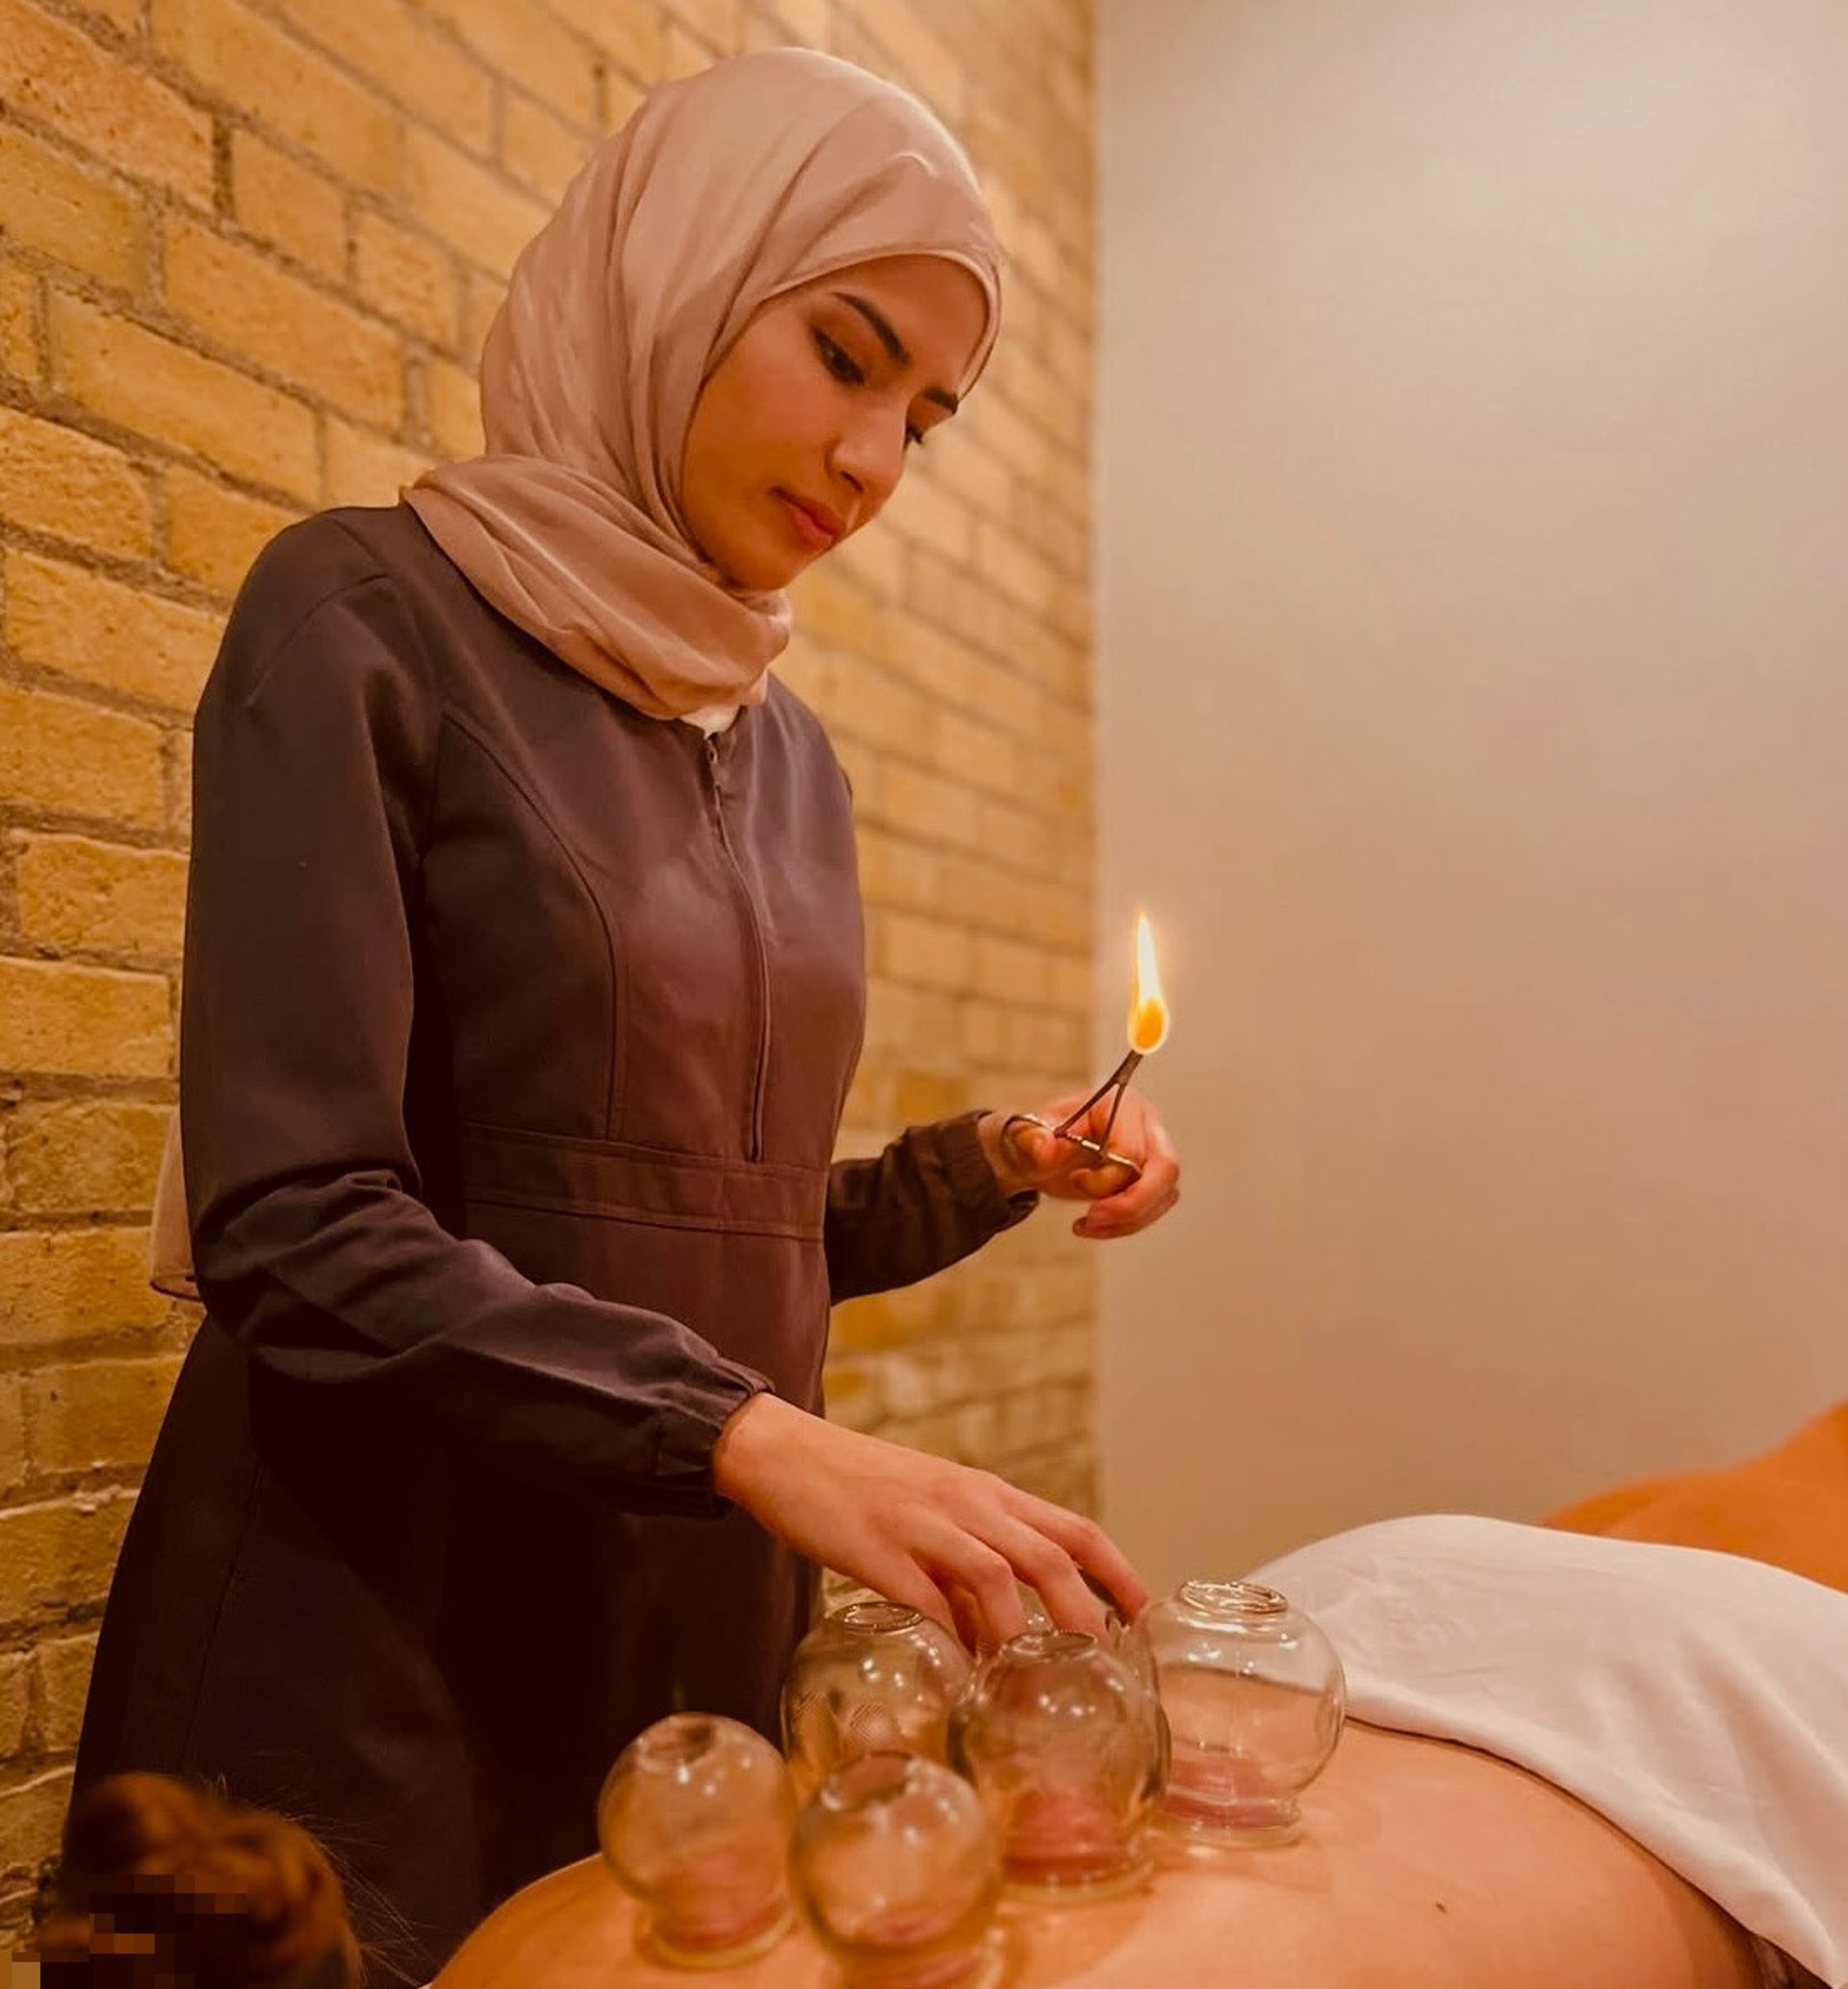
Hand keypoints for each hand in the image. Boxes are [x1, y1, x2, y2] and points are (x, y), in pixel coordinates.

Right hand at [710, 1393, 1148, 1649]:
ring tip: (1028, 1681)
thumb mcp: (932, 1511)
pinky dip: (949, 1636)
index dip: (1116, 1571)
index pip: (1073, 1527)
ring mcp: (921, 1523)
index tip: (1143, 1615)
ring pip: (995, 1574)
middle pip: (1048, 1554)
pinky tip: (957, 1670)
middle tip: (1101, 1667)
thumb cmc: (861, 1487)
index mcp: (985, 1493)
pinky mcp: (874, 1547)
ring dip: (1018, 1631)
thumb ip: (968, 1563)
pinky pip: (925, 1597)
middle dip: (1083, 1613)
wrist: (784, 1451)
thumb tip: (1001, 1635)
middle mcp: (965, 1502)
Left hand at [977, 1090, 1179, 1239]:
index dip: (1105, 1178)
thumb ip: (1032, 1139)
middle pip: (1166, 1169)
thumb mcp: (1025, 1138)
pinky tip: (1096, 1225)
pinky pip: (1156, 1206)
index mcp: (1120, 1103)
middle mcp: (1146, 1122)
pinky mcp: (1153, 1175)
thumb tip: (1045, 1149)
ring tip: (1088, 1224)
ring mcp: (1154, 1149)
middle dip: (1131, 1205)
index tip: (1074, 1180)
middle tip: (1092, 1219)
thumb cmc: (1036, 1140)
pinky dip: (1127, 1224)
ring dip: (1127, 1220)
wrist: (1036, 1156)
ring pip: (1164, 1193)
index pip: (1132, 1150)